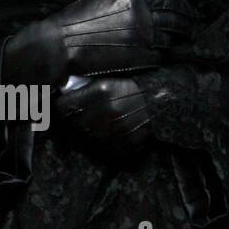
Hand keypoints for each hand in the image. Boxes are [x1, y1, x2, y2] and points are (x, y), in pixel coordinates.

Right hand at [2, 0, 201, 86]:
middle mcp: (144, 19)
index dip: (185, 6)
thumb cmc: (75, 21)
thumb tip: (143, 1)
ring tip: (186, 42)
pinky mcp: (139, 60)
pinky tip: (169, 57)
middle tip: (195, 27)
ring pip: (172, 40)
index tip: (190, 10)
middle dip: (190, 24)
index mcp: (136, 1)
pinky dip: (167, 56)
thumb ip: (127, 0)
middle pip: (178, 20)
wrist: (60, 46)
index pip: (171, 1)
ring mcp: (144, 41)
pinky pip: (161, 58)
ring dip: (181, 41)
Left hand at [55, 76, 174, 159]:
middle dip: (74, 121)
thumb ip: (86, 86)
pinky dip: (103, 144)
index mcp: (100, 92)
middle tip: (82, 116)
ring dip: (88, 133)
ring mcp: (115, 130)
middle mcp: (105, 112)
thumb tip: (62, 94)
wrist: (166, 100)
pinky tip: (109, 134)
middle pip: (72, 125)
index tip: (66, 106)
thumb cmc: (136, 85)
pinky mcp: (125, 144)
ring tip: (97, 124)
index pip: (62, 107)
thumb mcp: (110, 79)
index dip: (62, 107)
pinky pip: (103, 149)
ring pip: (86, 139)